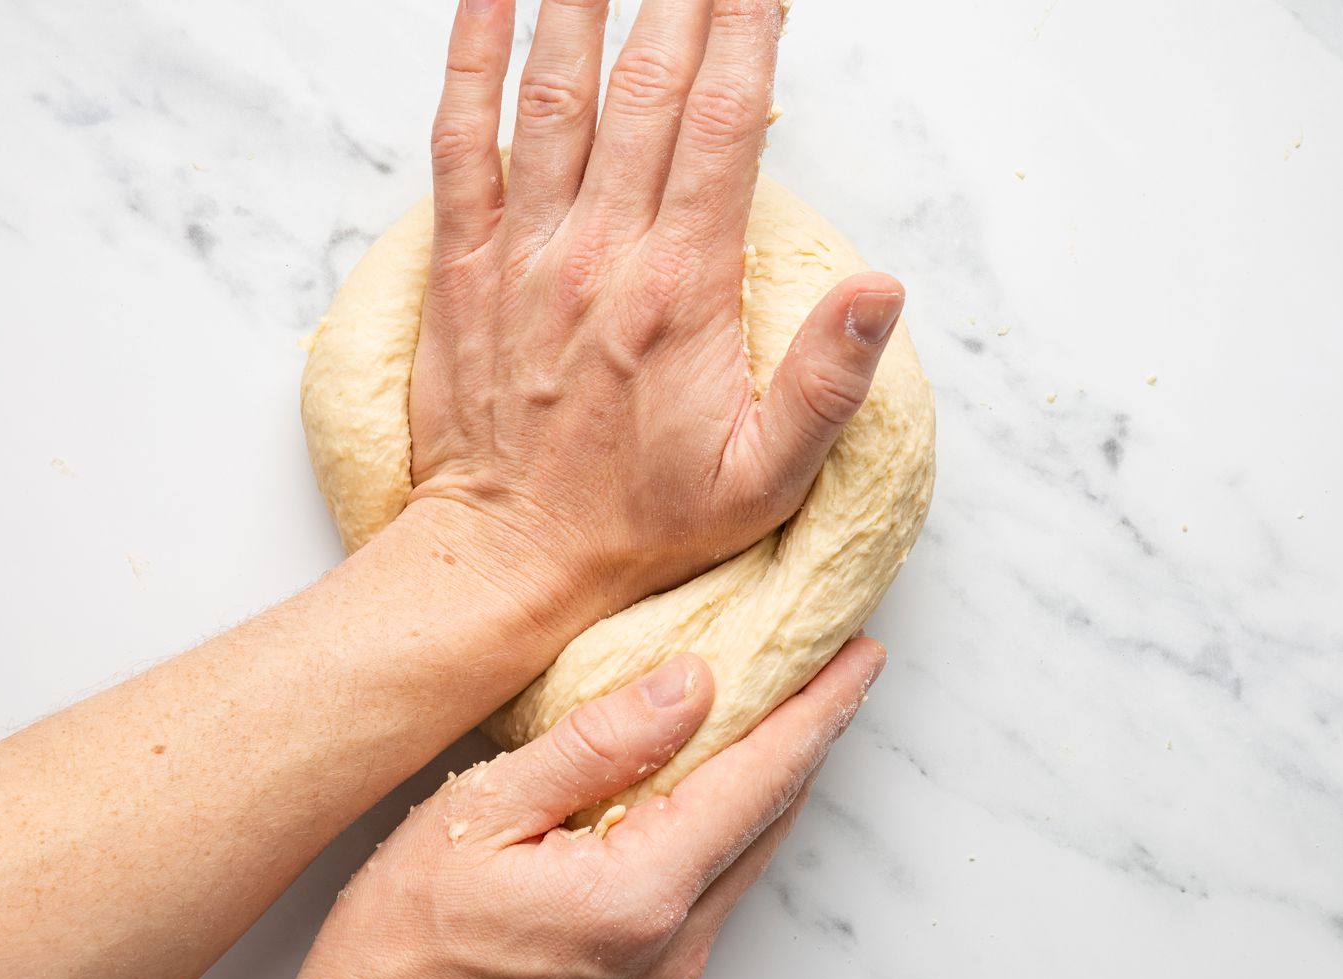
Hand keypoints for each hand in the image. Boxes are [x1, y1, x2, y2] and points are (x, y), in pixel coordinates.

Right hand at [290, 638, 885, 978]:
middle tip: (834, 661)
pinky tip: (715, 776)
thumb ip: (596, 746)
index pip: (760, 779)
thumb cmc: (403, 938)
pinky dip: (731, 815)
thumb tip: (692, 682)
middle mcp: (673, 941)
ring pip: (748, 849)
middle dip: (811, 733)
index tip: (861, 653)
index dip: (820, 708)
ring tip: (789, 705)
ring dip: (775, 773)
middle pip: (772, 816)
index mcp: (641, 894)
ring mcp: (665, 969)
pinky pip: (714, 879)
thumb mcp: (483, 814)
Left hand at [408, 0, 904, 616]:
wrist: (512, 559)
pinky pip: (458, 142)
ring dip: (580, 2)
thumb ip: (827, 381)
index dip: (750, 34)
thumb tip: (884, 289)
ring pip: (553, 93)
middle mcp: (601, 253)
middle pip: (648, 86)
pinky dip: (469, 60)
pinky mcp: (465, 266)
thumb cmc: (642, 523)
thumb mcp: (766, 478)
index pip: (725, 125)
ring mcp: (525, 252)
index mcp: (681, 290)